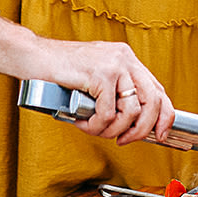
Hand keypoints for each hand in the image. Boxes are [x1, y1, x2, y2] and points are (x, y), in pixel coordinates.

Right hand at [51, 39, 174, 145]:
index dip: (164, 116)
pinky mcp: (99, 75)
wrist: (33, 56)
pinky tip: (81, 122)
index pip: (158, 90)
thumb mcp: (95, 77)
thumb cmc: (60, 70)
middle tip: (123, 140)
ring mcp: (114, 65)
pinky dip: (95, 126)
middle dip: (141, 129)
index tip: (160, 135)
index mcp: (127, 59)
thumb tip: (131, 122)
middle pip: (152, 102)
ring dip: (112, 130)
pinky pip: (107, 114)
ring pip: (130, 112)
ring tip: (94, 129)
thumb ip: (114, 91)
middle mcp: (125, 59)